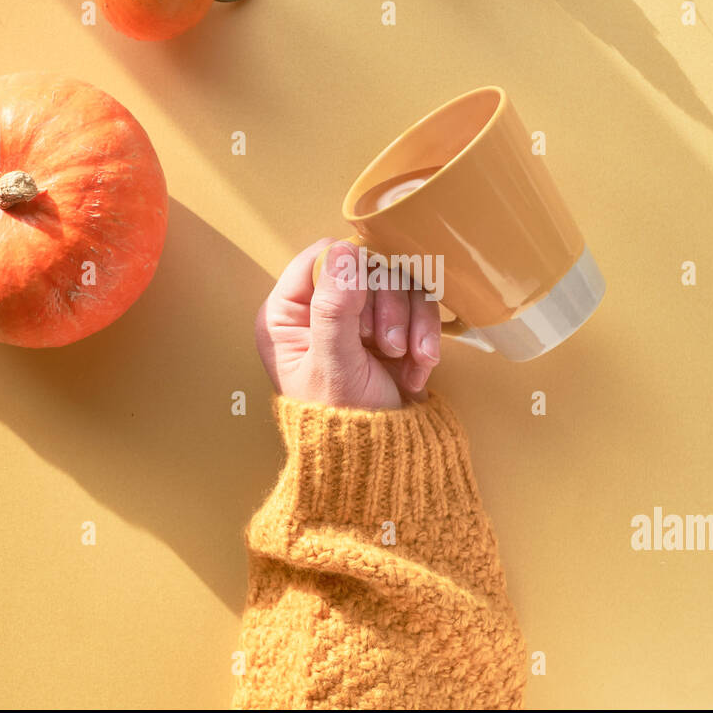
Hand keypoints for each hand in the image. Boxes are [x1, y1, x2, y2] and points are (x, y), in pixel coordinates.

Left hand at [256, 239, 442, 409]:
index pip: (322, 257)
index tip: (367, 300)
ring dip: (413, 321)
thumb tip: (344, 253)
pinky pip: (419, 306)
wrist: (380, 460)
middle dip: (389, 307)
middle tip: (390, 346)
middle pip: (368, 266)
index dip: (353, 270)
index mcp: (288, 313)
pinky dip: (424, 336)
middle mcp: (321, 308)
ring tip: (410, 359)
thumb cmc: (343, 423)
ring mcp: (359, 317)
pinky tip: (418, 370)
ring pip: (399, 282)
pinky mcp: (392, 327)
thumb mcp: (334, 365)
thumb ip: (335, 309)